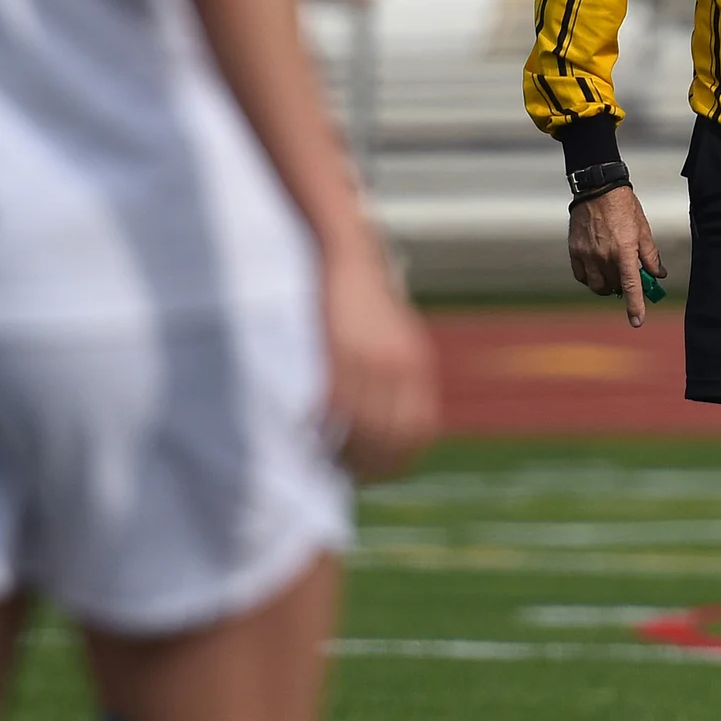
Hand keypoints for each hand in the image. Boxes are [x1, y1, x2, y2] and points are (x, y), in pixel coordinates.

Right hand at [320, 232, 438, 481]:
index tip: (369, 471)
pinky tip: (303, 431)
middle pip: (391, 437)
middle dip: (365, 462)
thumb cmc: (358, 299)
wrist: (346, 249)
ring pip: (363, 428)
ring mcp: (372, 360)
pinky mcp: (341, 352)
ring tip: (318, 456)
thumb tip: (374, 425)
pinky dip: (320, 427)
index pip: (416, 432)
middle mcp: (401, 367)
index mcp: (417, 366)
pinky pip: (334, 406)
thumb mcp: (388, 339)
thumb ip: (388, 378)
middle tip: (337, 470)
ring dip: (341, 450)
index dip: (393, 459)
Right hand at [569, 184, 666, 326]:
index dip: (635, 306)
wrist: (597, 189)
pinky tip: (598, 268)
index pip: (631, 286)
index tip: (637, 322)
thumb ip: (650, 255)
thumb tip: (658, 274)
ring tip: (613, 273)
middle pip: (614, 287)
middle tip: (629, 277)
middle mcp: (604, 256)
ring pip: (597, 286)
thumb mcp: (643, 229)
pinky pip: (582, 276)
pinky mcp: (574, 250)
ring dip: (607, 286)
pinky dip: (591, 278)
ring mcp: (586, 254)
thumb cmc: (624, 208)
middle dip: (623, 287)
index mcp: (624, 251)